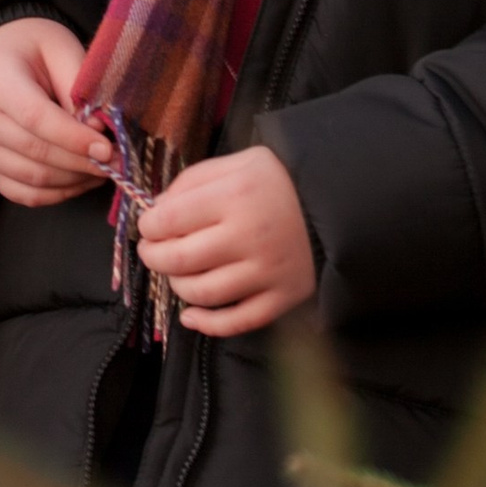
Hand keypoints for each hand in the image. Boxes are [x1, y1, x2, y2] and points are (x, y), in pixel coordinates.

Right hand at [0, 17, 108, 205]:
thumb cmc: (32, 48)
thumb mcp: (60, 48)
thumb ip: (79, 86)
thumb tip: (99, 131)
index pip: (36, 119)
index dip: (74, 138)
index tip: (108, 148)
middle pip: (37, 153)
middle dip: (83, 162)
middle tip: (118, 162)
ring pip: (34, 180)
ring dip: (75, 180)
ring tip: (104, 168)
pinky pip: (25, 195)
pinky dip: (58, 194)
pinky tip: (81, 180)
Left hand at [136, 144, 316, 337]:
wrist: (337, 204)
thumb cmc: (279, 180)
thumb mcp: (236, 163)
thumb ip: (193, 182)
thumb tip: (157, 212)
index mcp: (235, 195)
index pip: (168, 220)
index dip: (148, 226)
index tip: (149, 226)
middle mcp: (250, 236)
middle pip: (179, 260)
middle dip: (153, 256)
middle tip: (152, 250)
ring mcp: (268, 272)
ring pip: (202, 293)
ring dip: (177, 285)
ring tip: (177, 272)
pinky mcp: (284, 297)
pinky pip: (237, 322)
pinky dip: (207, 324)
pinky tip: (191, 315)